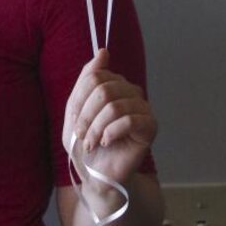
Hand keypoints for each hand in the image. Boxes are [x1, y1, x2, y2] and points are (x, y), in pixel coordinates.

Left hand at [63, 48, 155, 191]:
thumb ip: (87, 80)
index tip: (74, 121)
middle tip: (83, 135)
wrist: (96, 174)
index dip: (80, 100)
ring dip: (96, 128)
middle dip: (86, 116)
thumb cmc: (86, 143)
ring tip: (93, 143)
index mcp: (112, 84)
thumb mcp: (75, 109)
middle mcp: (130, 92)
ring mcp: (142, 108)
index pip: (95, 76)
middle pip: (104, 89)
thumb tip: (104, 52)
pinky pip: (129, 120)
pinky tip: (108, 143)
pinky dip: (111, 133)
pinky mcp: (150, 127)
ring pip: (114, 105)